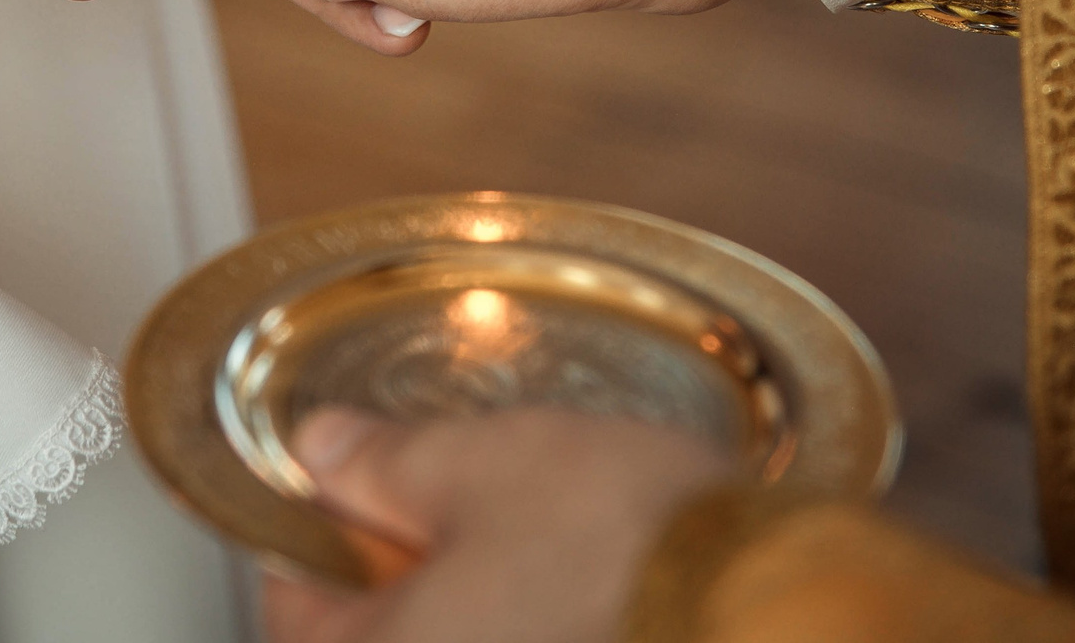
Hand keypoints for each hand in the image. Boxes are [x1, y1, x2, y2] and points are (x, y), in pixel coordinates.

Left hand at [266, 408, 733, 642]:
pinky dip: (541, 624)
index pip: (295, 607)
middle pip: (385, 634)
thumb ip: (380, 462)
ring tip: (533, 544)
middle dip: (409, 577)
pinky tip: (585, 592)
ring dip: (483, 606)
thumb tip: (323, 450)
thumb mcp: (478, 464)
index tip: (354, 487)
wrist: (779, 610)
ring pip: (469, 638)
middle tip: (449, 509)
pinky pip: (534, 641)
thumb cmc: (620, 546)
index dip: (322, 533)